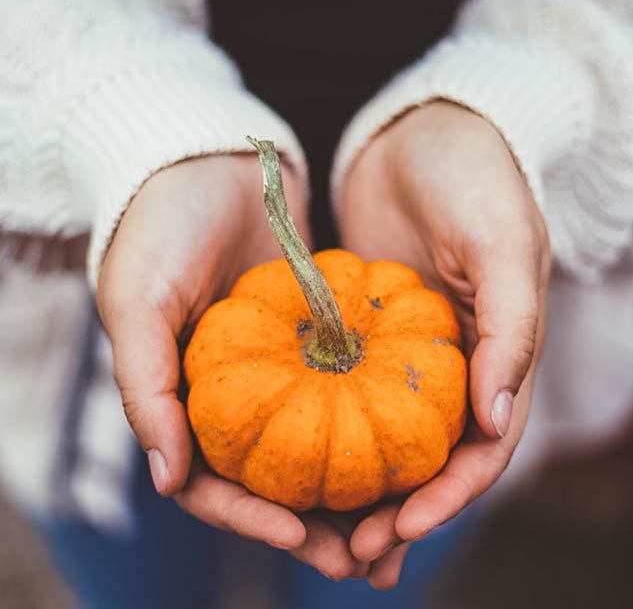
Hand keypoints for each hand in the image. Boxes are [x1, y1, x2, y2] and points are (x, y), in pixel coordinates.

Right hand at [97, 154, 365, 578]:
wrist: (208, 162)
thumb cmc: (159, 228)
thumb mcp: (137, 302)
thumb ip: (144, 389)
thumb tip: (169, 480)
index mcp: (184, 397)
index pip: (211, 483)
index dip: (250, 519)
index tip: (298, 536)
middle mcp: (234, 393)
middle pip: (272, 480)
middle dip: (314, 525)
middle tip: (361, 558)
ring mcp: (277, 369)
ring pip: (316, 448)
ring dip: (350, 493)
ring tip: (395, 524)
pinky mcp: (314, 340)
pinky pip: (343, 394)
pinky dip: (368, 427)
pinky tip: (405, 451)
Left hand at [337, 100, 550, 587]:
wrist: (423, 134)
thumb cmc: (475, 178)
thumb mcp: (504, 243)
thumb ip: (511, 329)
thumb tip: (495, 421)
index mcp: (498, 352)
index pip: (481, 447)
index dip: (447, 496)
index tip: (400, 531)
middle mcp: (455, 362)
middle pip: (430, 458)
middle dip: (399, 511)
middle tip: (353, 555)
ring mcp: (406, 350)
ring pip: (385, 436)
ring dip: (361, 490)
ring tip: (321, 535)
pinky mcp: (364, 330)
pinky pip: (344, 391)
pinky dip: (326, 431)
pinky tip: (293, 461)